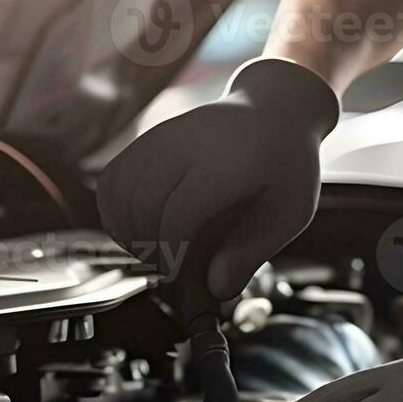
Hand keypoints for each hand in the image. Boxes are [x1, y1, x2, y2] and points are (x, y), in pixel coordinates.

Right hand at [98, 58, 338, 300]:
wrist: (274, 111)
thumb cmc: (285, 167)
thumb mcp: (290, 213)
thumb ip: (253, 251)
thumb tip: (216, 290)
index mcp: (228, 163)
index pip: (180, 212)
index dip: (171, 251)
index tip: (177, 274)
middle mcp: (187, 144)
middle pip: (144, 205)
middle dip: (150, 247)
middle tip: (169, 269)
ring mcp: (162, 137)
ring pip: (120, 192)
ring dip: (127, 232)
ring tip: (154, 251)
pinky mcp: (147, 139)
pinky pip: (111, 179)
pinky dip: (114, 211)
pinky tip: (136, 229)